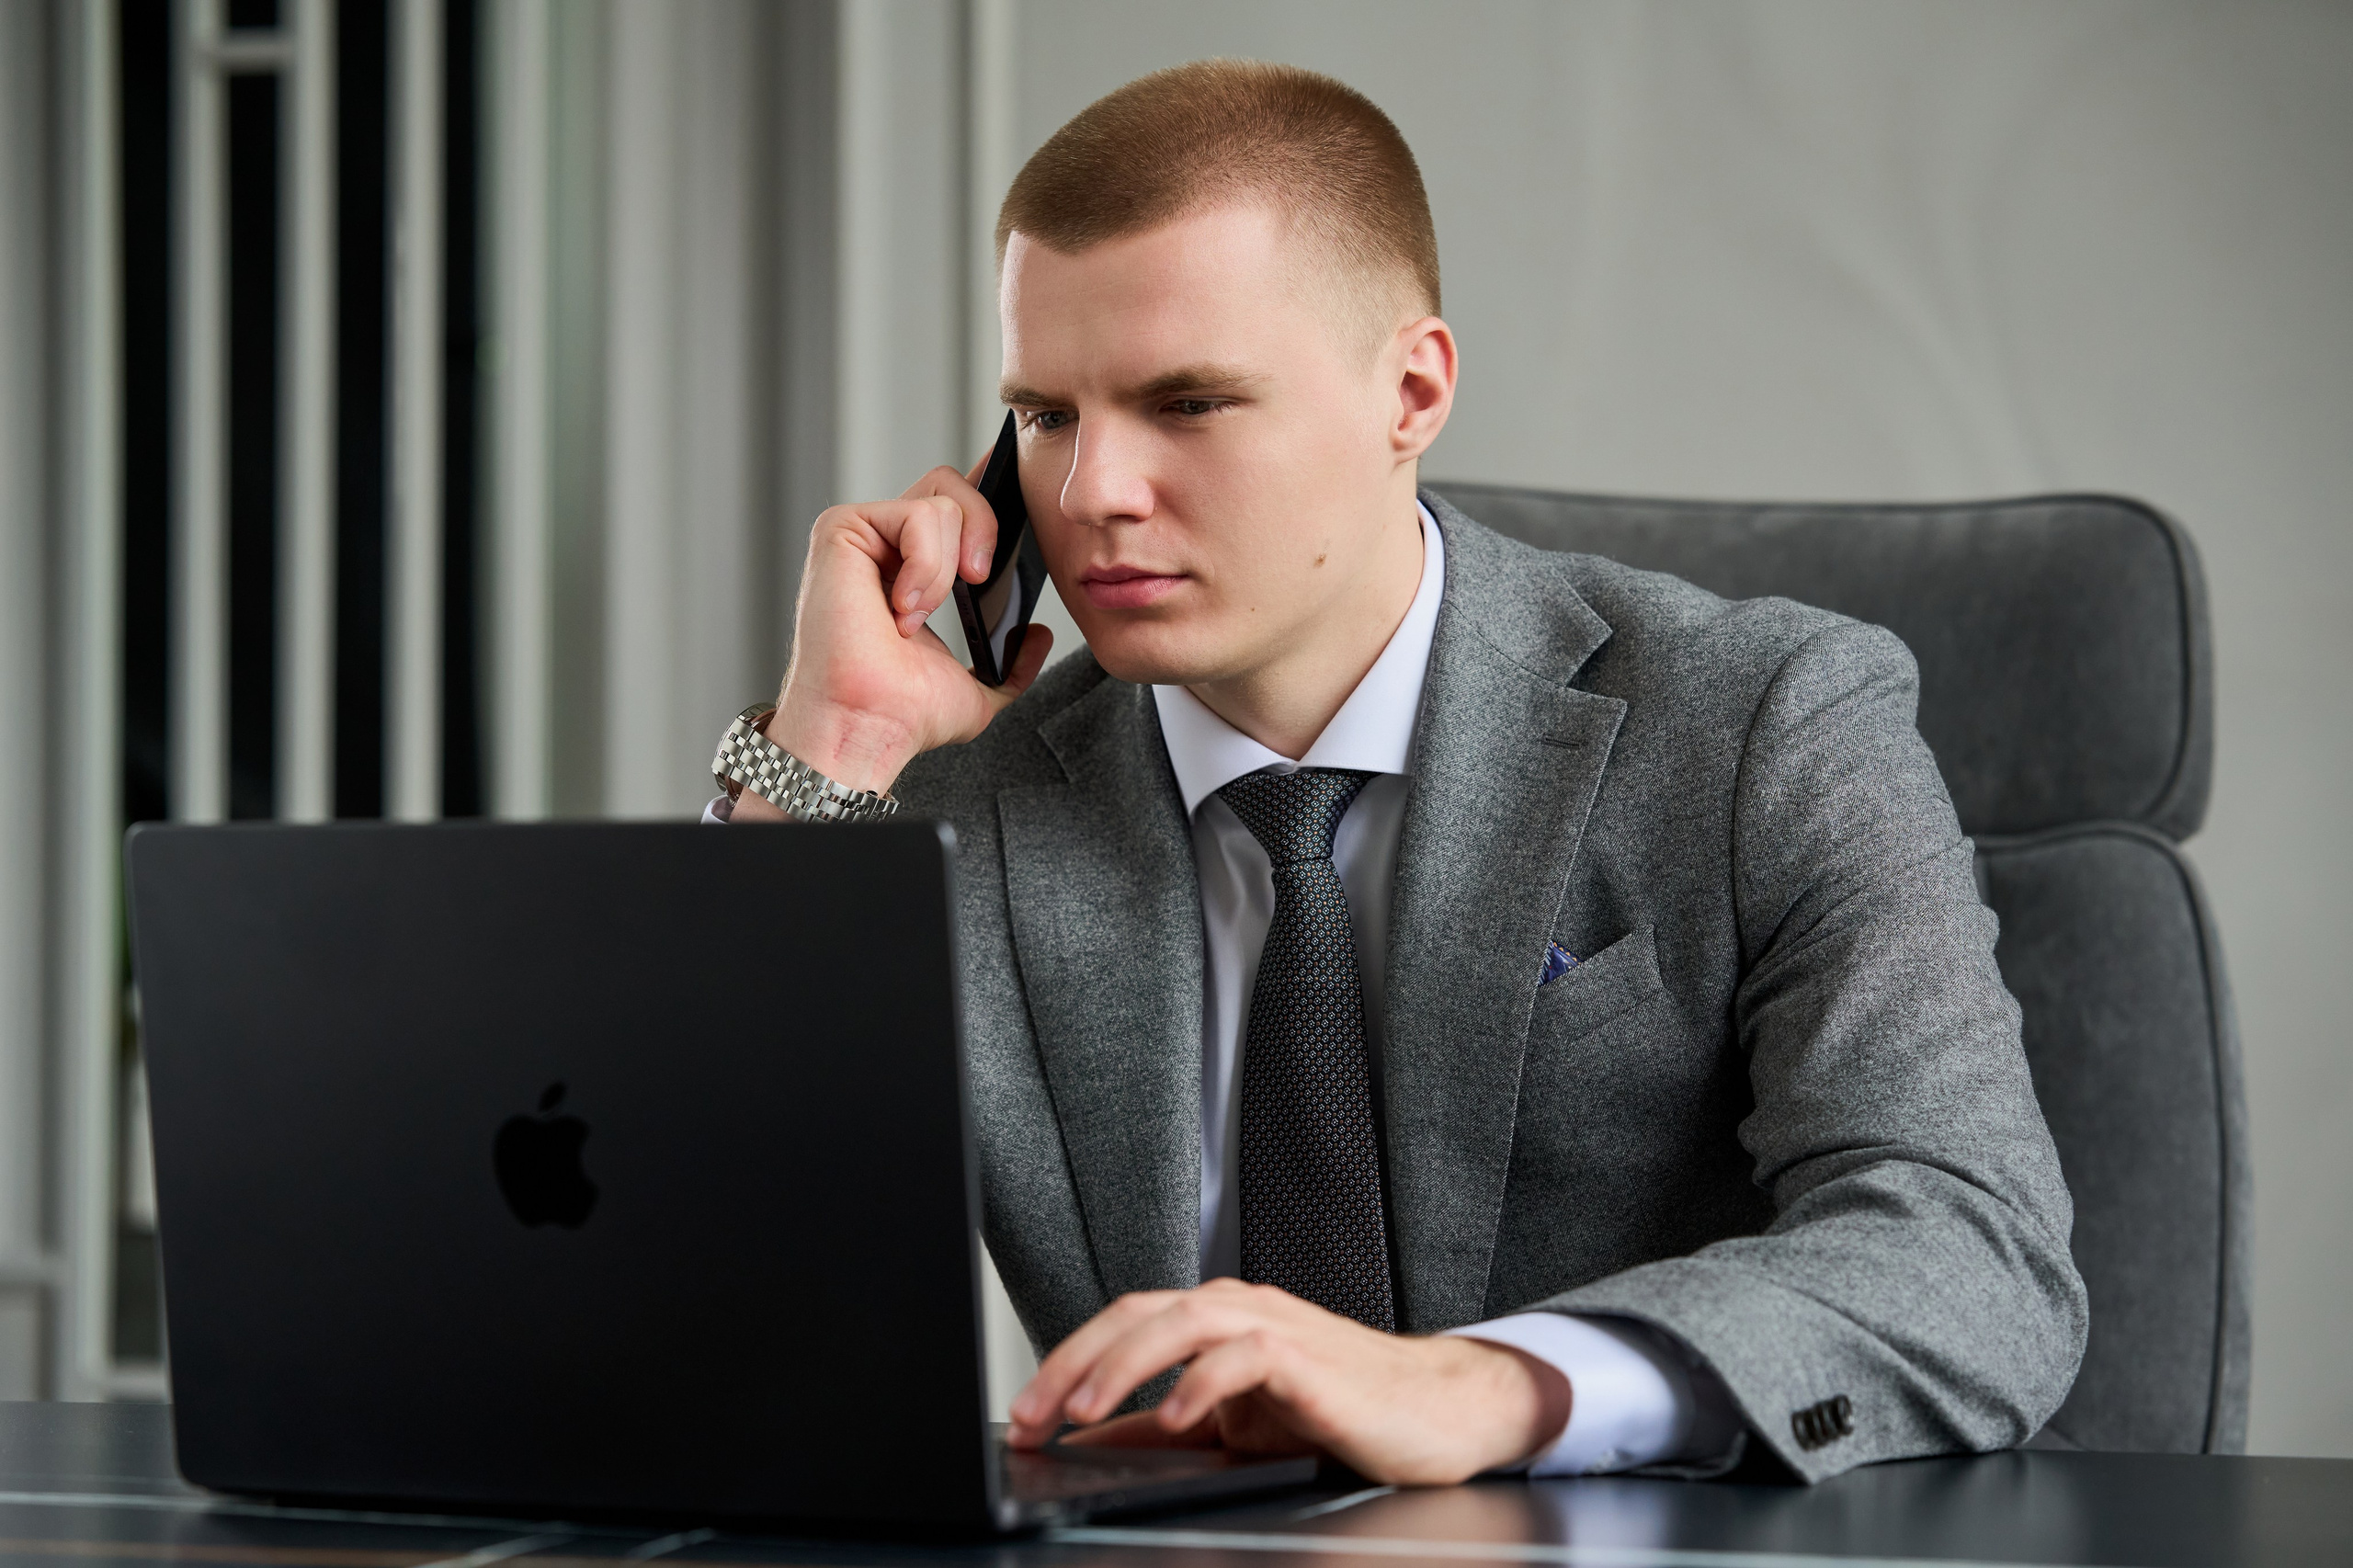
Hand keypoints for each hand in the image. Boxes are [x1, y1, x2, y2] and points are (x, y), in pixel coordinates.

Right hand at [741, 460, 1054, 810]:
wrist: (871, 727)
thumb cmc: (904, 716)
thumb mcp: (979, 690)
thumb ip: (1012, 664)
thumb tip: (1036, 634)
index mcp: (911, 573)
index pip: (955, 509)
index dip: (989, 495)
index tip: (1022, 503)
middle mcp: (883, 548)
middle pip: (950, 485)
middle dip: (984, 525)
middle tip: (980, 579)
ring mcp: (861, 536)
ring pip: (941, 502)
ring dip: (947, 568)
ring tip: (917, 617)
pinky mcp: (842, 529)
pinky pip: (917, 514)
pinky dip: (927, 566)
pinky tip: (902, 608)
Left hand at [1005, 1278, 1570, 1485]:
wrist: (1437, 1413)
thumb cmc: (1339, 1414)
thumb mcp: (1235, 1430)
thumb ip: (1165, 1435)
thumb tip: (1088, 1451)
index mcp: (1212, 1320)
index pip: (1120, 1326)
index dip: (1062, 1366)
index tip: (1020, 1419)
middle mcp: (1236, 1309)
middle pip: (1135, 1314)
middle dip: (1072, 1363)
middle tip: (1029, 1415)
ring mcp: (1273, 1326)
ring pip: (1181, 1320)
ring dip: (1124, 1365)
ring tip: (1085, 1411)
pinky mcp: (1308, 1358)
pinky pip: (1244, 1355)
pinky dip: (1202, 1382)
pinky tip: (1175, 1417)